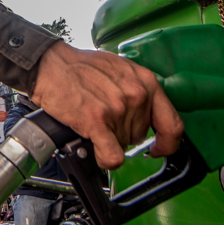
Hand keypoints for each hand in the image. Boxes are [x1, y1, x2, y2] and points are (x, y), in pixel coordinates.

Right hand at [30, 41, 183, 169]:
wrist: (52, 65)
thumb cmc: (81, 67)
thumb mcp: (121, 70)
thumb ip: (138, 91)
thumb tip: (145, 116)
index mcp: (146, 82)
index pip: (172, 124)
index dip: (167, 143)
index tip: (158, 148)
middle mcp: (136, 96)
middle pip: (139, 136)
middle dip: (123, 134)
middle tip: (105, 119)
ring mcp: (118, 109)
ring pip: (122, 145)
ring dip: (108, 140)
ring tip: (93, 120)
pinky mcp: (97, 121)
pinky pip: (112, 156)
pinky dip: (105, 159)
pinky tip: (98, 150)